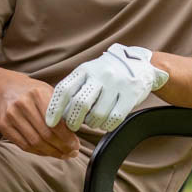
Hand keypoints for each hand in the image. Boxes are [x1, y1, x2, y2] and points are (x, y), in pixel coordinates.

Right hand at [0, 73, 80, 157]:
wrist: (6, 88)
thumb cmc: (33, 93)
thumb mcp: (49, 93)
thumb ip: (62, 110)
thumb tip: (76, 132)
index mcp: (38, 94)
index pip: (56, 122)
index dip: (67, 138)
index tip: (76, 146)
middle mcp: (23, 103)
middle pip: (45, 135)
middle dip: (61, 147)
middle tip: (71, 153)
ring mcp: (11, 115)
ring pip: (34, 142)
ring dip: (51, 152)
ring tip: (62, 155)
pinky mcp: (4, 126)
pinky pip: (23, 145)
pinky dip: (38, 152)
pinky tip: (48, 152)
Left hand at [45, 44, 168, 133]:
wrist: (141, 65)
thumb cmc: (107, 74)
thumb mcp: (89, 73)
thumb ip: (75, 89)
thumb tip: (59, 114)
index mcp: (85, 69)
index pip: (64, 89)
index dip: (55, 108)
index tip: (50, 123)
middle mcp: (101, 74)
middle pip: (80, 104)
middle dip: (73, 120)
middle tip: (73, 126)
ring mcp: (117, 84)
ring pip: (97, 114)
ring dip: (92, 123)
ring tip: (93, 121)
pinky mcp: (131, 94)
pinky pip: (114, 119)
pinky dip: (106, 125)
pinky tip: (105, 123)